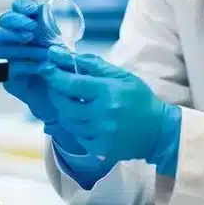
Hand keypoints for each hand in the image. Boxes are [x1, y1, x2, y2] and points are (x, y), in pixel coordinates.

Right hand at [0, 0, 85, 151]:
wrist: (63, 94)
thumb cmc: (62, 63)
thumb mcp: (62, 41)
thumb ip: (52, 25)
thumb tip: (44, 8)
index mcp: (26, 25)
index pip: (16, 7)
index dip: (21, 5)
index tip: (32, 8)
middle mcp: (13, 39)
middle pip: (2, 24)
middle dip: (15, 23)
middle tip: (31, 29)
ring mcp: (7, 57)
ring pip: (3, 46)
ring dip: (25, 48)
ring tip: (45, 53)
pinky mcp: (8, 76)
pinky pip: (9, 68)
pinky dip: (26, 65)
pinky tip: (41, 67)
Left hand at [38, 46, 180, 169]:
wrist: (158, 130)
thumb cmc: (138, 98)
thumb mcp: (120, 75)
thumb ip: (91, 64)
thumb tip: (61, 54)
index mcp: (108, 92)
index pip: (71, 84)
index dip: (53, 74)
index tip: (45, 66)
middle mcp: (102, 115)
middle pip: (64, 104)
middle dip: (56, 93)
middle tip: (57, 85)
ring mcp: (101, 135)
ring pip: (68, 121)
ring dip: (66, 110)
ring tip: (75, 102)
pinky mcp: (100, 150)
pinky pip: (77, 136)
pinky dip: (77, 126)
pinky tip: (87, 120)